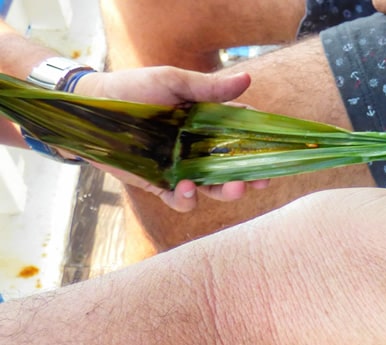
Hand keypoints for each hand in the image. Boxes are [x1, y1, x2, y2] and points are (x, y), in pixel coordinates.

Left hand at [72, 67, 269, 211]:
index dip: (261, 147)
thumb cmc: (131, 89)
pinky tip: (189, 189)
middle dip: (251, 178)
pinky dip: (189, 200)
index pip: (243, 137)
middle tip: (260, 181)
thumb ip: (208, 88)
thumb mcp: (172, 82)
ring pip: (214, 189)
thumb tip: (246, 80)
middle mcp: (200, 150)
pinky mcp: (161, 186)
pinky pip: (182, 201)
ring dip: (226, 191)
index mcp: (208, 125)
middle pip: (234, 169)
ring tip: (232, 187)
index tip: (276, 154)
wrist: (88, 109)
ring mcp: (183, 170)